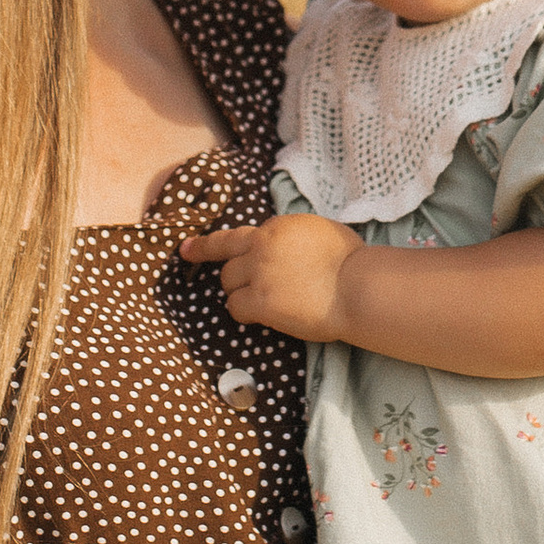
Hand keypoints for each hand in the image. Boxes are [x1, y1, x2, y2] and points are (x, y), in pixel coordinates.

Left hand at [182, 212, 364, 341]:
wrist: (358, 286)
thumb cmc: (351, 262)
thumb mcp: (319, 231)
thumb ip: (293, 236)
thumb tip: (287, 245)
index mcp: (276, 227)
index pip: (233, 236)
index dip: (207, 245)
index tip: (185, 249)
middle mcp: (262, 246)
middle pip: (227, 263)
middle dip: (238, 276)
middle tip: (254, 288)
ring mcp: (259, 273)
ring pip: (228, 284)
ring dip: (243, 294)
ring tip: (271, 302)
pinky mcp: (261, 301)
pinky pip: (235, 307)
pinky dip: (245, 313)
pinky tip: (263, 316)